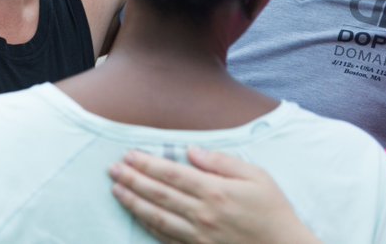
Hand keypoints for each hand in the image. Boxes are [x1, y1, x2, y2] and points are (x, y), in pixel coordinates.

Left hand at [109, 146, 319, 243]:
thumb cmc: (272, 210)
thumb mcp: (256, 176)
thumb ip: (221, 162)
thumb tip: (191, 151)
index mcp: (215, 191)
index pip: (171, 174)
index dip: (147, 164)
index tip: (129, 155)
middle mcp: (202, 214)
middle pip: (158, 194)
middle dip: (132, 179)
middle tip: (112, 169)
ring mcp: (198, 236)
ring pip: (156, 217)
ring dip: (133, 202)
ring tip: (116, 189)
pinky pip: (165, 237)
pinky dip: (147, 225)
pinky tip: (136, 215)